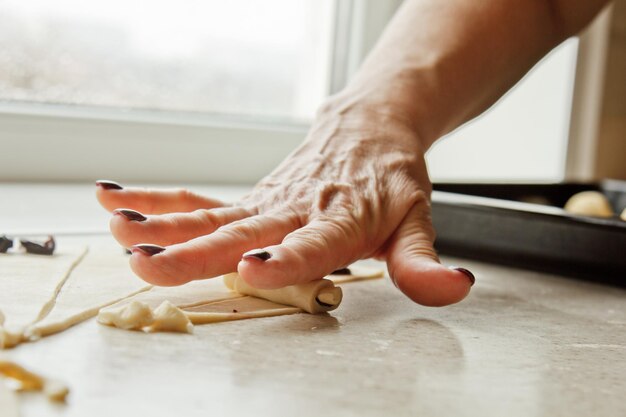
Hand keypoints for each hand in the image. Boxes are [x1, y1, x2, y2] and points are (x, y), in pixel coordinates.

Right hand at [96, 97, 473, 306]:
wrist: (372, 129)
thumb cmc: (390, 181)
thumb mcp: (417, 222)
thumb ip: (423, 262)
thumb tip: (453, 286)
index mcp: (340, 221)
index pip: (313, 244)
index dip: (286, 258)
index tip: (251, 267)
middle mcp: (296, 210)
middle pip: (242, 233)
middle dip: (194, 252)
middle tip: (148, 263)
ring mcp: (268, 203)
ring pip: (210, 215)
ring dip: (161, 224)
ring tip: (117, 229)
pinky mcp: (252, 198)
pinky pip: (202, 202)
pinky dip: (160, 203)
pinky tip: (116, 201)